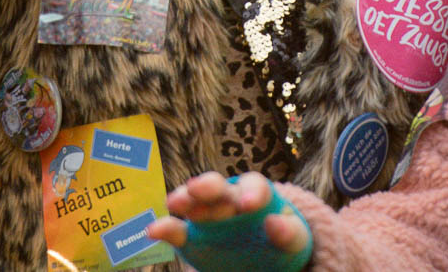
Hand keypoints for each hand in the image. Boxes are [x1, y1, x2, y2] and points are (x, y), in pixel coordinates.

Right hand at [148, 172, 311, 261]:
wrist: (263, 262)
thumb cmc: (281, 244)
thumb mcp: (294, 240)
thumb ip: (288, 232)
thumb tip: (275, 222)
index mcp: (256, 194)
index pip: (254, 185)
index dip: (251, 192)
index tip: (248, 205)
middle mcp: (228, 199)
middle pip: (218, 186)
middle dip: (207, 186)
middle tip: (197, 189)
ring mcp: (207, 216)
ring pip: (194, 201)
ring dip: (184, 199)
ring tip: (174, 204)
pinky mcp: (192, 237)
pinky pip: (177, 230)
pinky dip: (165, 228)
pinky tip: (153, 231)